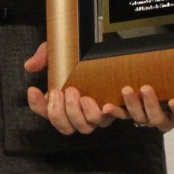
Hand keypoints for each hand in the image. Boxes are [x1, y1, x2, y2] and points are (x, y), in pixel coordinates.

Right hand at [22, 42, 173, 134]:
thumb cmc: (99, 50)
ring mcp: (114, 111)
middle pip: (71, 126)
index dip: (42, 109)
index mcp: (76, 102)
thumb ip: (49, 55)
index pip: (53, 116)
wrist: (139, 46)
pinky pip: (141, 119)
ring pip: (95, 124)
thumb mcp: (70, 48)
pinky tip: (128, 94)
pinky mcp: (143, 109)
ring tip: (87, 95)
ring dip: (87, 112)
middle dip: (64, 111)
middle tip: (67, 90)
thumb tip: (30, 67)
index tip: (36, 91)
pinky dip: (134, 110)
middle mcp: (93, 110)